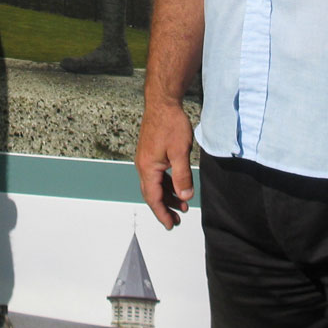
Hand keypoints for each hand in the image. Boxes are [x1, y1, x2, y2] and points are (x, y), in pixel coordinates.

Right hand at [135, 99, 194, 229]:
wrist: (163, 103)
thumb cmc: (170, 124)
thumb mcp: (180, 152)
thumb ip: (182, 176)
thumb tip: (184, 197)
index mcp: (148, 168)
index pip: (154, 198)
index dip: (162, 213)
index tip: (171, 225)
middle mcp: (143, 165)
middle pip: (152, 193)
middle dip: (164, 208)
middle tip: (177, 219)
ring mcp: (146, 159)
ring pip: (155, 184)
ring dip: (168, 195)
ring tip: (182, 204)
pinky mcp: (151, 153)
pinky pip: (157, 175)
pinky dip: (167, 183)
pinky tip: (177, 185)